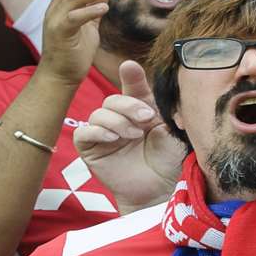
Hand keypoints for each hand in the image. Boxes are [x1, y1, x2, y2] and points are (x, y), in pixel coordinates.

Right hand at [36, 0, 121, 83]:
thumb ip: (93, 8)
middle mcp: (55, 10)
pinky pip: (74, 18)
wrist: (60, 77)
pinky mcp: (60, 34)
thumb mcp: (87, 25)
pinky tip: (106, 7)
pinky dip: (90, 10)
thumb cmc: (74, 51)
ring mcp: (56, 21)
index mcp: (60, 6)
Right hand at [74, 59, 184, 209]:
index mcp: (140, 111)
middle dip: (128, 104)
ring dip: (117, 121)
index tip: (129, 66)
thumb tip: (162, 87)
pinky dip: (97, 132)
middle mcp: (120, 119)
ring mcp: (104, 135)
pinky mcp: (91, 151)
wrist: (162, 189)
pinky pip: (84, 133)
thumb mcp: (171, 128)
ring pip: (99, 114)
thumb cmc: (170, 160)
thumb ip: (163, 107)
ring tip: (135, 135)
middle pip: (112, 99)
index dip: (130, 77)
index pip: (132, 88)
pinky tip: (113, 138)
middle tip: (146, 117)